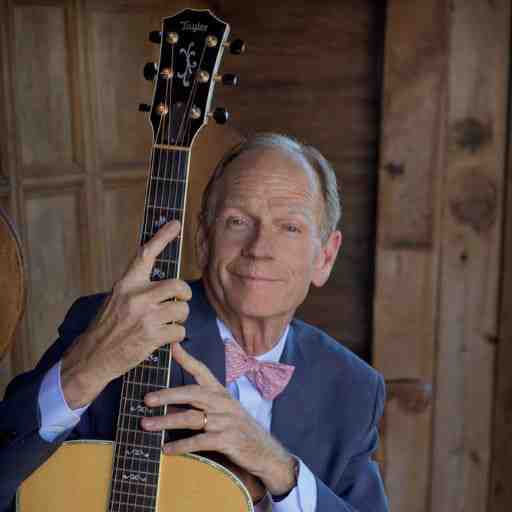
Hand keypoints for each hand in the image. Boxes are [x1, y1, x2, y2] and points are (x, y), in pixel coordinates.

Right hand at [61, 221, 190, 408]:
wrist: (92, 358)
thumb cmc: (107, 328)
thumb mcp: (116, 300)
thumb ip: (137, 289)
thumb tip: (163, 283)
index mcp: (126, 284)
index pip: (145, 255)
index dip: (162, 238)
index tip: (175, 224)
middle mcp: (136, 297)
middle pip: (177, 285)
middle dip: (184, 295)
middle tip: (179, 302)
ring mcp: (145, 316)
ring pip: (182, 309)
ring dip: (180, 318)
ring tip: (167, 323)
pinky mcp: (152, 336)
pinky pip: (180, 330)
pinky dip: (176, 336)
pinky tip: (164, 338)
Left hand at [141, 343, 296, 496]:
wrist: (265, 452)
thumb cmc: (240, 430)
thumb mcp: (225, 411)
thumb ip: (204, 403)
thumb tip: (172, 400)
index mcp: (221, 393)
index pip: (203, 371)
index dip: (187, 359)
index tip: (172, 347)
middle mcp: (223, 403)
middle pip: (192, 393)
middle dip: (168, 395)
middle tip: (147, 399)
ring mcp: (225, 421)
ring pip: (191, 417)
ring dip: (167, 421)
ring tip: (147, 425)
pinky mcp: (227, 440)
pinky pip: (199, 441)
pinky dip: (181, 445)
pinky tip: (167, 448)